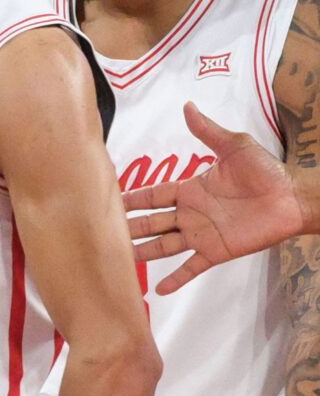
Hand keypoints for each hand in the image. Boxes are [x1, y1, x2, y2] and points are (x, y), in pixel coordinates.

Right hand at [123, 102, 305, 293]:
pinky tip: (158, 289)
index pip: (153, 194)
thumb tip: (188, 106)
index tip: (109, 199)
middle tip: (104, 230)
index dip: (132, 198)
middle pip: (152, 221)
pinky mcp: (217, 252)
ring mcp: (202, 234)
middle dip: (129, 226)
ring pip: (164, 245)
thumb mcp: (234, 145)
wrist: (293, 198)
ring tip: (121, 257)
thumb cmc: (266, 170)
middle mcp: (191, 213)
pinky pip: (192, 267)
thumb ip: (207, 131)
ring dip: (144, 251)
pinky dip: (176, 279)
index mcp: (190, 188)